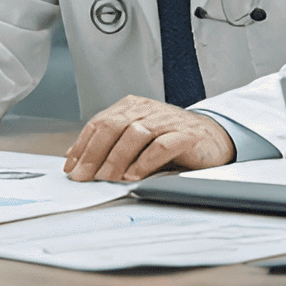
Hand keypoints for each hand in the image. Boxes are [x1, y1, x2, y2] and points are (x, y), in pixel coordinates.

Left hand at [63, 98, 235, 180]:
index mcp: (132, 106)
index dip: (83, 145)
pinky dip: (144, 162)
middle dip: (94, 154)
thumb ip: (110, 144)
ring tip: (107, 178)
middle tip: (83, 176)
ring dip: (117, 158)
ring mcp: (168, 120)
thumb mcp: (137, 139)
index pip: (99, 123)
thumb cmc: (171, 139)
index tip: (71, 167)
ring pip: (134, 134)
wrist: (213, 138)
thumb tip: (75, 157)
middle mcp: (147, 109)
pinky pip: (161, 146)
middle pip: (113, 127)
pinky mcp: (187, 135)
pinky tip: (134, 175)